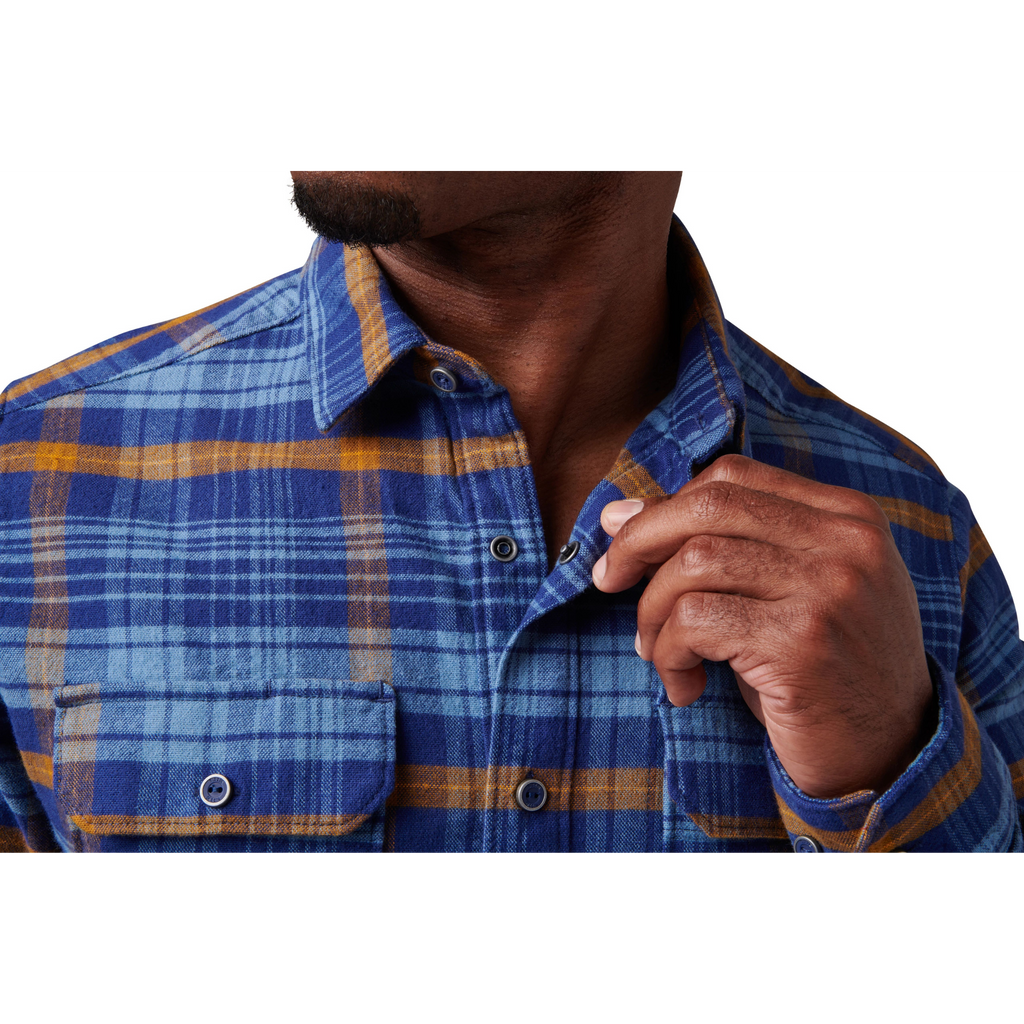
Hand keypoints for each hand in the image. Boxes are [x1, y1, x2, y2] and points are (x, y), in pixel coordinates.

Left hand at [592, 455, 935, 798]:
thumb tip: (618, 514)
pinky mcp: (801, 643)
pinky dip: (669, 653)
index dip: (666, 505)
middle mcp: (845, 542)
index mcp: (846, 516)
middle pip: (706, 506)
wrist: (890, 755)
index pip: (732, 476)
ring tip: (657, 650)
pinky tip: (684, 685)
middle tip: (608, 580)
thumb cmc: (822, 670)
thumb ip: (723, 545)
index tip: (628, 542)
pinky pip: (695, 622)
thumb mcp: (785, 593)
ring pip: (693, 562)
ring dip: (652, 611)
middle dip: (638, 542)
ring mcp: (829, 589)